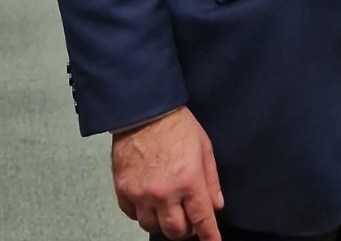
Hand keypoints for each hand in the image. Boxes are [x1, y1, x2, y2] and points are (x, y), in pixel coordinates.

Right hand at [111, 107, 223, 240]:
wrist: (144, 111)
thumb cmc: (177, 125)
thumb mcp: (204, 147)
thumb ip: (211, 178)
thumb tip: (217, 204)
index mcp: (189, 181)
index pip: (201, 218)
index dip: (209, 235)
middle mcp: (165, 193)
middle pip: (175, 230)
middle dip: (186, 230)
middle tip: (189, 220)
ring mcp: (142, 194)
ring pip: (152, 227)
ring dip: (163, 223)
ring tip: (169, 210)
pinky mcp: (123, 191)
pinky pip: (133, 216)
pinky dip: (143, 214)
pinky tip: (150, 203)